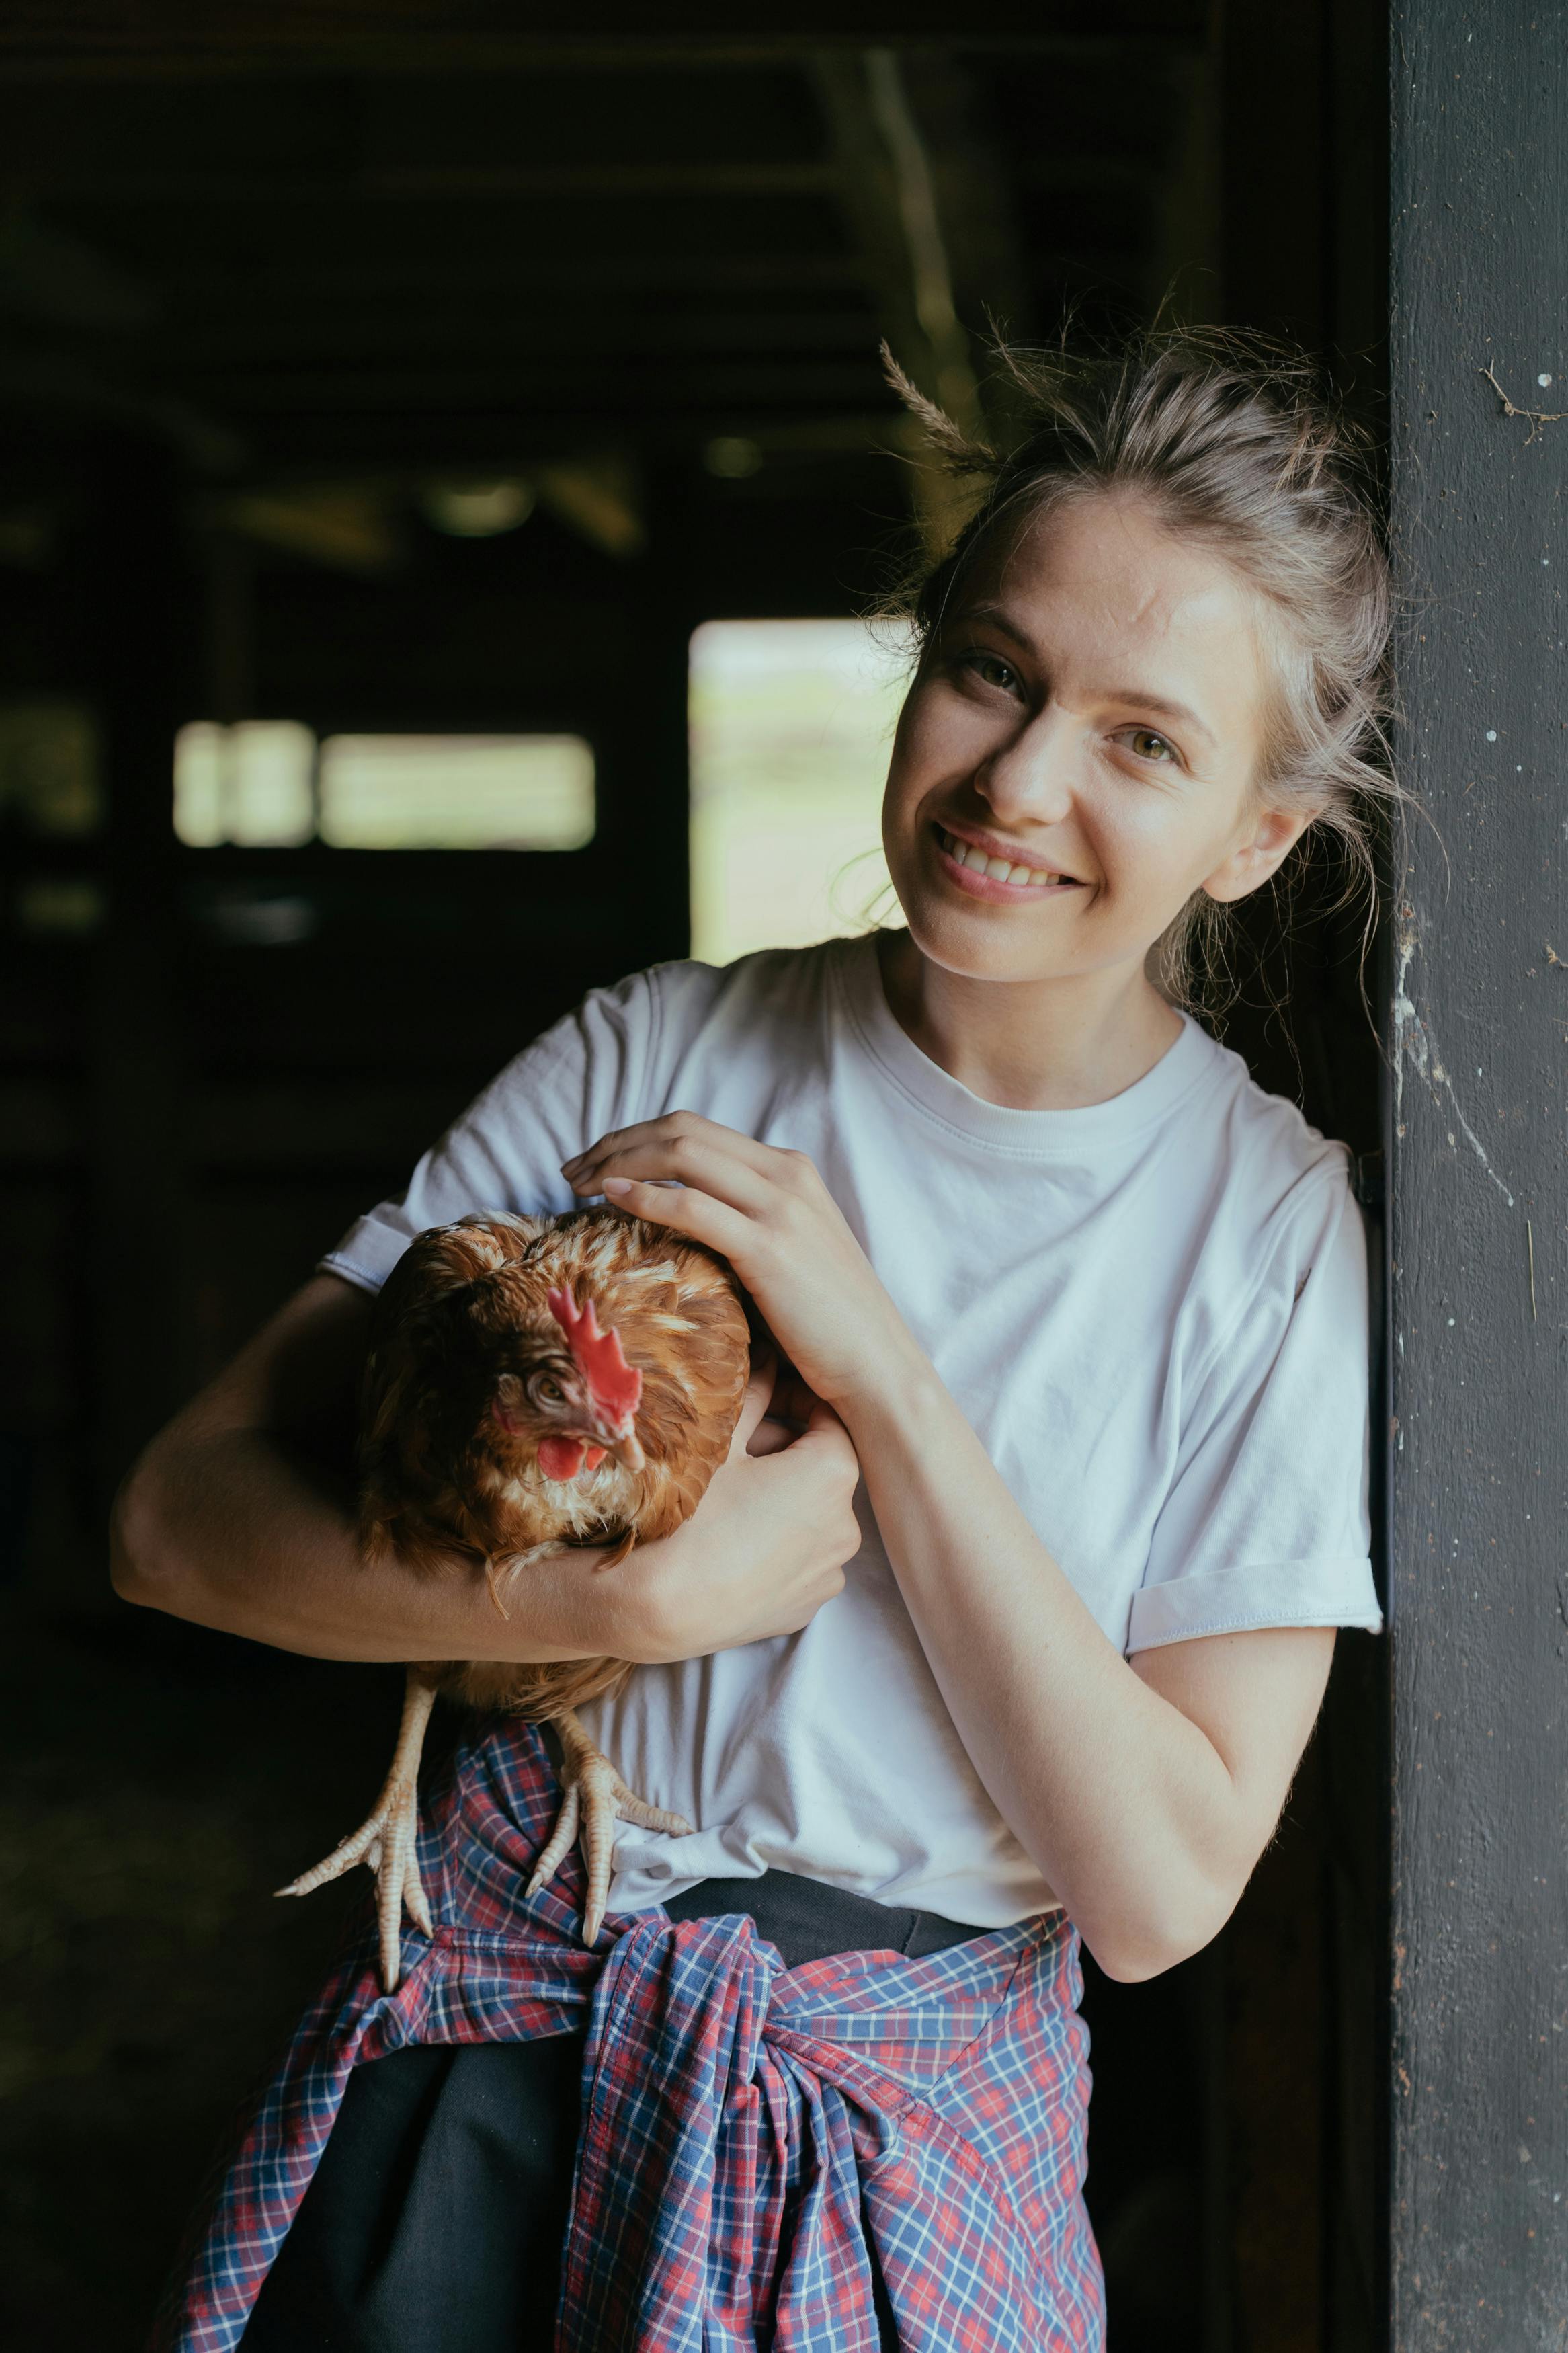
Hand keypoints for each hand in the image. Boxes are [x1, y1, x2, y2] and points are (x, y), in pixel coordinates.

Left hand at [561, 1113, 917, 1409]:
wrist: (876, 1363)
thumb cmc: (827, 1320)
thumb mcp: (790, 1250)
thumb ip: (747, 1220)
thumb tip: (684, 1218)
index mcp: (789, 1169)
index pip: (697, 1128)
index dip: (636, 1138)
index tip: (596, 1163)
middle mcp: (786, 1175)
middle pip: (682, 1129)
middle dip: (616, 1143)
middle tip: (572, 1171)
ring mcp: (780, 1208)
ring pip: (682, 1154)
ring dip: (618, 1162)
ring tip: (578, 1184)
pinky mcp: (768, 1248)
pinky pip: (692, 1205)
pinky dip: (644, 1196)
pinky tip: (612, 1201)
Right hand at [611, 1356, 862, 1663]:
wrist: (662, 1608)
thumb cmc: (690, 1517)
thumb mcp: (720, 1442)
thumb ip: (754, 1393)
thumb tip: (765, 1356)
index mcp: (833, 1474)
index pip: (829, 1417)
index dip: (795, 1399)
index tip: (765, 1395)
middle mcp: (847, 1526)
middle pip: (821, 1470)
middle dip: (783, 1452)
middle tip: (733, 1448)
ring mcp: (828, 1573)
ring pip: (811, 1516)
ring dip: (782, 1500)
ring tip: (730, 1497)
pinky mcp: (806, 1607)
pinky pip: (800, 1559)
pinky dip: (777, 1544)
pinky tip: (733, 1541)